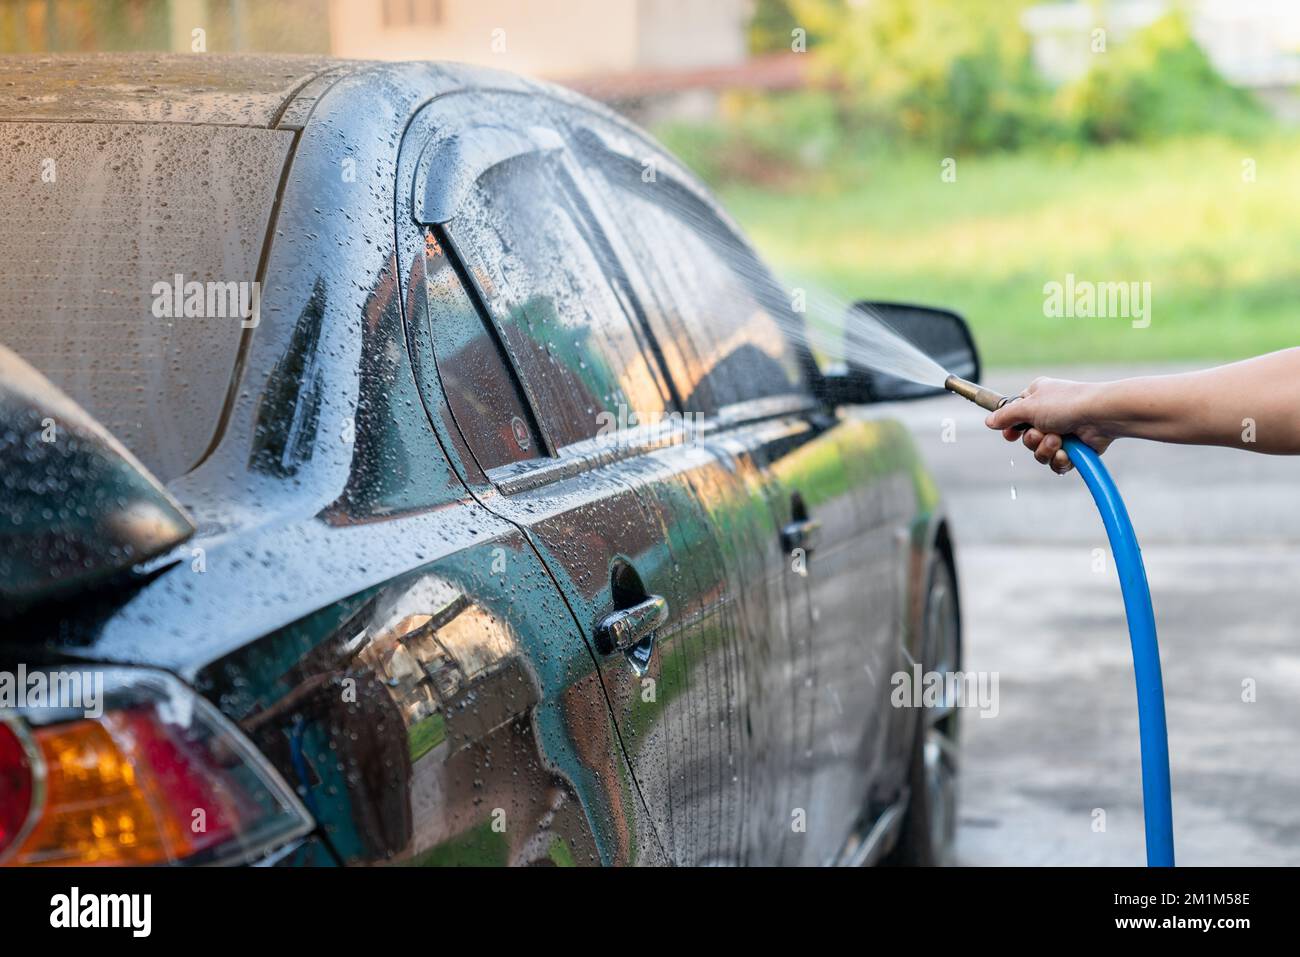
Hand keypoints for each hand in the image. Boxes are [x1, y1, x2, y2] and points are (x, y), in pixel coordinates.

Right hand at [984, 377, 1114, 473]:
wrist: (1101, 416)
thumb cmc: (1066, 403)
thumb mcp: (1028, 406)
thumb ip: (1006, 415)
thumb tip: (989, 422)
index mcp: (1038, 398)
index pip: (1016, 415)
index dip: (1012, 428)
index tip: (1010, 434)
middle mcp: (1049, 415)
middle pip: (1026, 438)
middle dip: (1032, 440)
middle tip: (1042, 433)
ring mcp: (1063, 432)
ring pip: (1040, 453)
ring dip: (1046, 450)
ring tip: (1059, 441)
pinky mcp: (1074, 449)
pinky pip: (1057, 463)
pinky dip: (1059, 460)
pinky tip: (1067, 453)